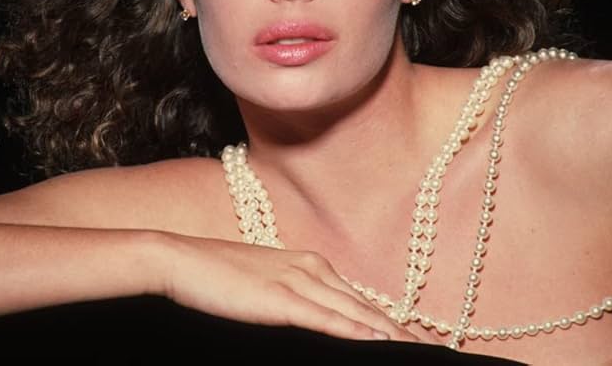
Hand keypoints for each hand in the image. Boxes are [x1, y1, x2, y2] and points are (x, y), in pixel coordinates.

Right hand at [163, 234, 419, 342]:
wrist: (180, 260)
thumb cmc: (216, 276)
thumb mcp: (262, 286)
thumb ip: (291, 299)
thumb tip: (311, 319)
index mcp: (309, 265)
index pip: (358, 300)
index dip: (387, 322)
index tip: (412, 340)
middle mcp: (311, 268)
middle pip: (365, 307)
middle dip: (399, 332)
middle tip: (431, 351)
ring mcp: (297, 281)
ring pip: (354, 314)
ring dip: (388, 335)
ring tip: (417, 352)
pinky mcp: (281, 298)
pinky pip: (327, 319)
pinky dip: (354, 331)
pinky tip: (377, 343)